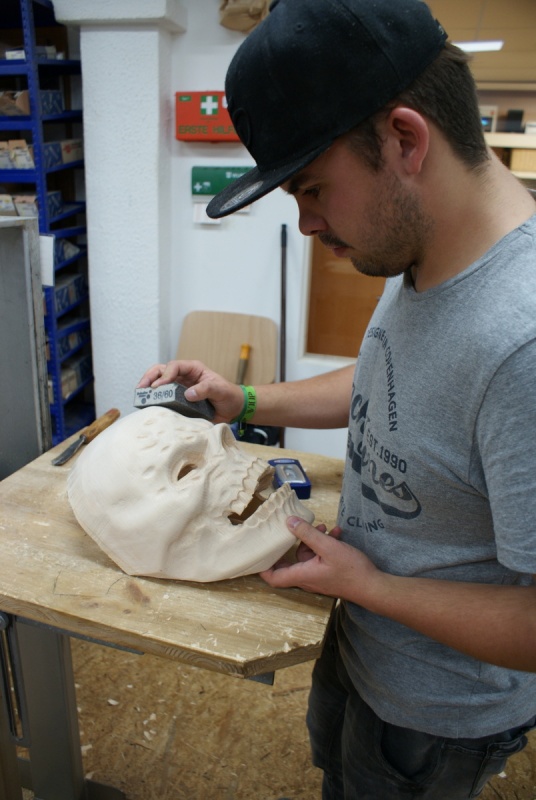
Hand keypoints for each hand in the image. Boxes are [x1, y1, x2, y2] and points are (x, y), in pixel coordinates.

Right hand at [137, 359, 243, 422]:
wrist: (233, 409)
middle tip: (141, 388)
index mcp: (193, 369)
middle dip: (150, 378)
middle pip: (161, 371)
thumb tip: (188, 394)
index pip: (174, 366)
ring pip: (159, 383)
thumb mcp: (220, 390)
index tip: (159, 387)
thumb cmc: (228, 395)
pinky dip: (155, 400)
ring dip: (148, 388)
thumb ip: (206, 389)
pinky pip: (164, 398)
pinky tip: (148, 406)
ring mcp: (179, 388)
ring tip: (140, 397)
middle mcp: (183, 376)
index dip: (165, 375)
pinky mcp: (178, 400)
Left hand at [260, 516, 378, 601]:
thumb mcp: (328, 547)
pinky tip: (337, 533)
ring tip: (324, 527)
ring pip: (308, 556)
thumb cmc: (351, 570)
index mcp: (302, 575)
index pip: (274, 578)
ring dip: (314, 539)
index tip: (259, 553)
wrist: (373, 586)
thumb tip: (289, 522)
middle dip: (292, 543)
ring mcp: (319, 576)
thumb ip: (307, 534)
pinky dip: (325, 545)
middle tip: (292, 528)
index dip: (263, 567)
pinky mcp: (329, 573)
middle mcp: (308, 578)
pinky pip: (320, 557)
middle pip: (290, 562)